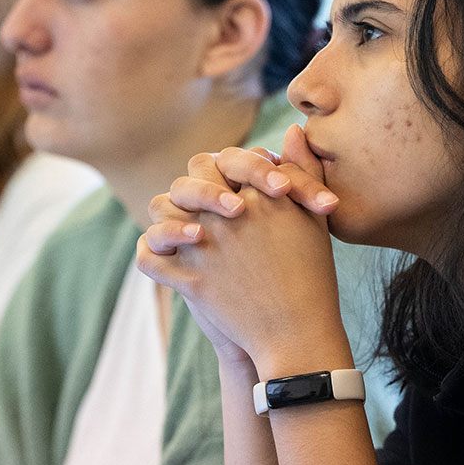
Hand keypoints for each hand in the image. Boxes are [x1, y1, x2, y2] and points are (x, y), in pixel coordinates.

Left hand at [136, 125, 354, 376]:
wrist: (298, 334)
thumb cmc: (312, 276)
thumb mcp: (313, 218)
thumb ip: (303, 169)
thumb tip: (291, 130)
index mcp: (263, 196)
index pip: (233, 160)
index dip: (235, 169)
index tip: (243, 188)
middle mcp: (230, 214)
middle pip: (194, 175)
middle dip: (198, 183)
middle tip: (211, 201)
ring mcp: (207, 245)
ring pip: (162, 208)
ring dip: (167, 213)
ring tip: (186, 225)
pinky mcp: (190, 278)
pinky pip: (150, 257)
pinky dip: (151, 253)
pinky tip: (166, 253)